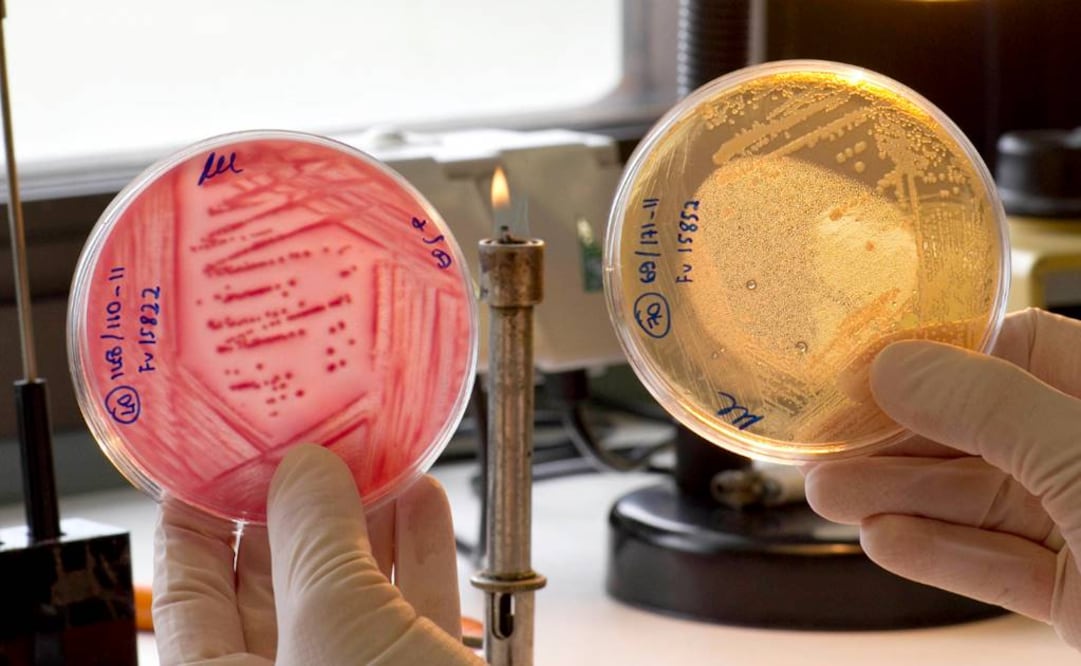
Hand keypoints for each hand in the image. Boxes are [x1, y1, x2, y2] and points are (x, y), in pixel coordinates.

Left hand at [152, 444, 483, 664]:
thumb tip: (303, 471)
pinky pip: (414, 607)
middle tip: (307, 446)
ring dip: (367, 520)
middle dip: (297, 509)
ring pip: (354, 591)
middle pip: (276, 585)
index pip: (189, 595)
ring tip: (370, 461)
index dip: (197, 520)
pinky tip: (421, 505)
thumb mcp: (336, 626)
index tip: (213, 460)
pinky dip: (420, 552)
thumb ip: (315, 537)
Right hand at [805, 308, 1080, 647]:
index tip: (856, 372)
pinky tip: (884, 540)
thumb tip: (898, 365)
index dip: (928, 358)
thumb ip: (988, 407)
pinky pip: (998, 565)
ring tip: (828, 493)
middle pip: (981, 430)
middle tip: (823, 443)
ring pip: (980, 501)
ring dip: (899, 498)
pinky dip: (938, 555)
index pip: (1009, 352)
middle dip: (896, 439)